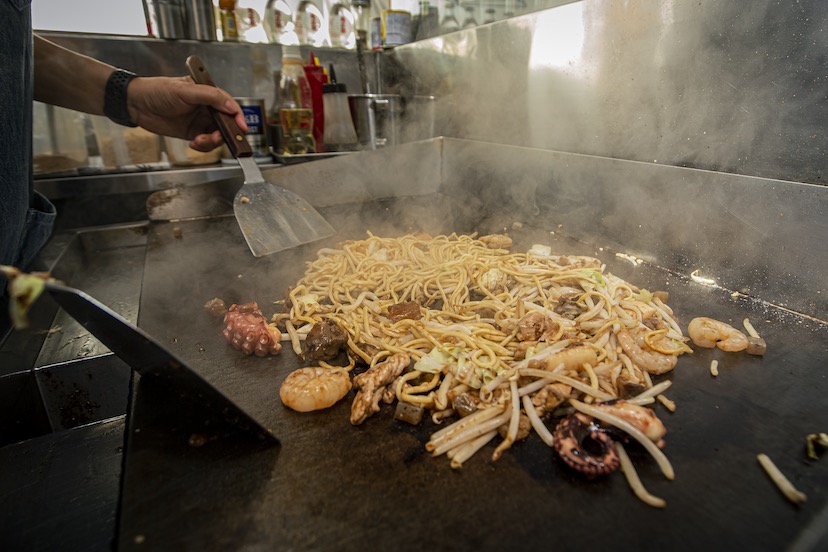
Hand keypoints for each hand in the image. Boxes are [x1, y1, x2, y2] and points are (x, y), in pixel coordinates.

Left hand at [125, 76, 247, 151]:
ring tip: (200, 141)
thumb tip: (230, 106)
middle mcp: (206, 107)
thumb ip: (210, 97)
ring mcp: (199, 121)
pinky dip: (203, 146)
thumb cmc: (157, 91)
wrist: (136, 104)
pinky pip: (204, 143)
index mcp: (207, 93)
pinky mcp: (191, 133)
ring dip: (211, 141)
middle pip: (225, 123)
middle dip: (225, 133)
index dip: (237, 116)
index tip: (242, 127)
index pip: (228, 104)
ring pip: (216, 135)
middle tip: (217, 137)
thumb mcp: (184, 90)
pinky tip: (194, 143)